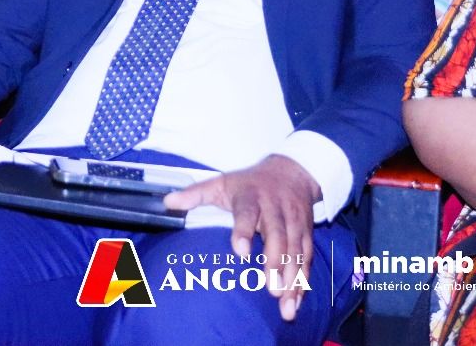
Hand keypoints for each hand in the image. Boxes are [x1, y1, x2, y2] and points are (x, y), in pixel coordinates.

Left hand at [164, 155, 320, 320]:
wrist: (292, 171)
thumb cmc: (249, 183)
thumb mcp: (222, 183)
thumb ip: (196, 194)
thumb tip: (168, 202)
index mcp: (251, 197)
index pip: (247, 213)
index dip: (244, 231)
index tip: (240, 252)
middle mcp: (275, 209)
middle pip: (278, 235)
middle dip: (276, 262)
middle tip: (270, 288)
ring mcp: (294, 221)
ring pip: (296, 250)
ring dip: (292, 278)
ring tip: (285, 304)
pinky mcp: (307, 232)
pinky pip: (307, 257)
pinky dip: (303, 280)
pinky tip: (296, 301)